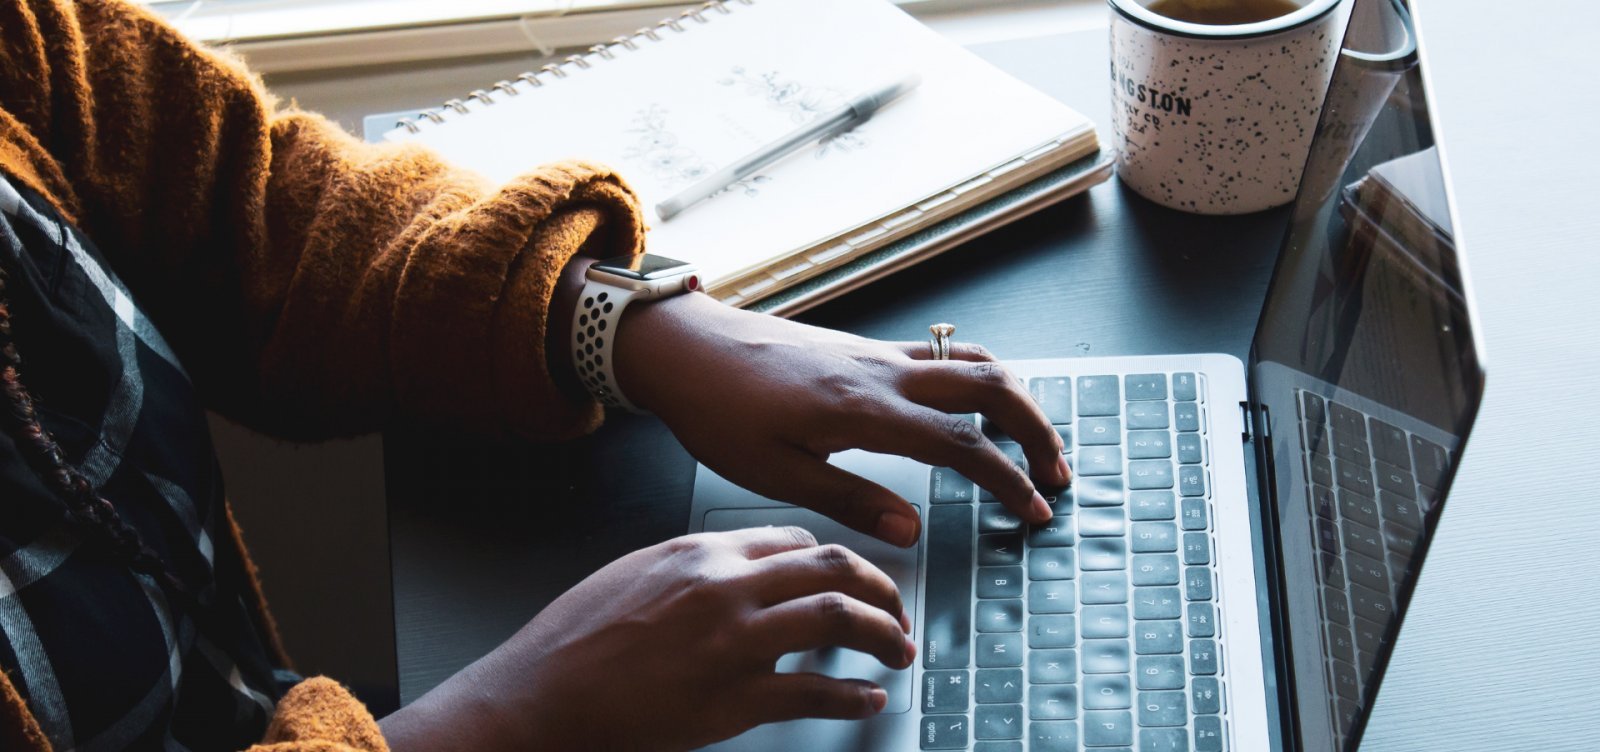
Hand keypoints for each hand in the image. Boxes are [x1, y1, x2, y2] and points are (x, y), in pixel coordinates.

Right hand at [380, 527, 914, 751]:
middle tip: (896, 611)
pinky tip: (867, 700)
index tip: (851, 579)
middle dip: (881, 588)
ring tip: (898, 651)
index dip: (836, 559)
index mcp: (701, 552)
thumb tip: (740, 569)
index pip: (795, 540)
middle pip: (833, 568)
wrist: (538, 696)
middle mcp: (725, 587)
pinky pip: (815, 692)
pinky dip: (853, 697)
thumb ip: (693, 567)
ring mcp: (733, 642)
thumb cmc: (573, 641)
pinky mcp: (733, 699)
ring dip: (884, 635)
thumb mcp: (634, 574)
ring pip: (839, 619)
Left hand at [615, 293, 1071, 546]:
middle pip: (990, 386)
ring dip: (1015, 398)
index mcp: (864, 409)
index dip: (1007, 479)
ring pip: (972, 361)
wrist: (686, 347)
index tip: (1033, 511)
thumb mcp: (774, 474)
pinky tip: (977, 407)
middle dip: (1036, 428)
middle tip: (1056, 474)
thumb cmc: (718, 410)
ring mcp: (877, 353)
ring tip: (1032, 440)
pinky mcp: (865, 348)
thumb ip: (850, 501)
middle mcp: (882, 371)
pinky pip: (942, 354)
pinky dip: (979, 378)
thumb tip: (912, 531)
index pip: (962, 443)